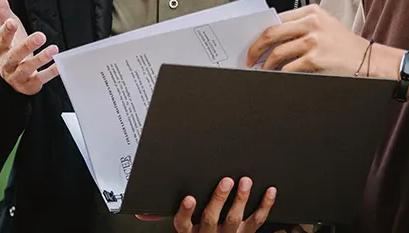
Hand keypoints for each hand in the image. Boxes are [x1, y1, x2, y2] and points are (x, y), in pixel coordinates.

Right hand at [0, 0, 59, 94]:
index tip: (12, 22)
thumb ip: (1, 11)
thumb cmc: (11, 46)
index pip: (1, 40)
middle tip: (41, 36)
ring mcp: (18, 75)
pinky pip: (40, 79)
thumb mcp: (6, 29)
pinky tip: (59, 65)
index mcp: (1, 49)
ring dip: (41, 59)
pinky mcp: (30, 84)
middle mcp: (7, 63)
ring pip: (28, 68)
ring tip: (54, 48)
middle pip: (15, 55)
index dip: (6, 31)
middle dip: (27, 46)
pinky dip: (50, 72)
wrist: (10, 77)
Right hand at [138, 177, 277, 232]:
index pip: (183, 224)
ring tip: (245, 181)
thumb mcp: (182, 226)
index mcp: (190, 232)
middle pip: (212, 219)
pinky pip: (257, 221)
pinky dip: (264, 206)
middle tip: (226, 180)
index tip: (189, 199)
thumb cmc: (197, 232)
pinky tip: (269, 191)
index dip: (186, 212)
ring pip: (235, 220)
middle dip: (220, 199)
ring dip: (241, 200)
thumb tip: (140, 211)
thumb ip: (161, 215)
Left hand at [247, 4, 402, 78]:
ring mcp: (314, 41)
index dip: (260, 32)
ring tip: (262, 70)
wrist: (371, 61)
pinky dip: (279, 74)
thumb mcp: (325, 27)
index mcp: (312, 12)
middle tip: (249, 58)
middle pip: (271, 33)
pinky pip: (288, 68)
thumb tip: (271, 40)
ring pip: (277, 52)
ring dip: (265, 64)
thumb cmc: (347, 47)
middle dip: (255, 48)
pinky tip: (276, 77)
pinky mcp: (315, 59)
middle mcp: (312, 23)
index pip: (277, 19)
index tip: (253, 42)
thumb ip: (301, 28)